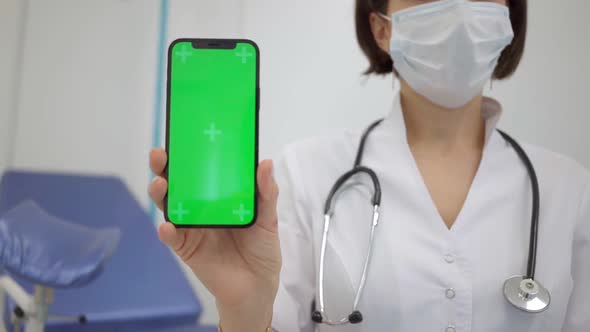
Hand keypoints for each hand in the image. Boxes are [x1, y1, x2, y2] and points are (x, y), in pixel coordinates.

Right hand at [148, 148, 280, 331]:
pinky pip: (173, 238)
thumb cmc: (262, 250)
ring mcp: (192, 227)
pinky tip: (167, 225)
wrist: (257, 288)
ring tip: (160, 185)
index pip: (201, 171)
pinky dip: (167, 231)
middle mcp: (202, 208)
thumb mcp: (269, 220)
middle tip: (160, 156)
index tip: (184, 136)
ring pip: (169, 206)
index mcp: (220, 196)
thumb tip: (265, 164)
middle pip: (178, 184)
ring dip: (161, 194)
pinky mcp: (187, 248)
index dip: (190, 154)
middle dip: (165, 168)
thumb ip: (266, 194)